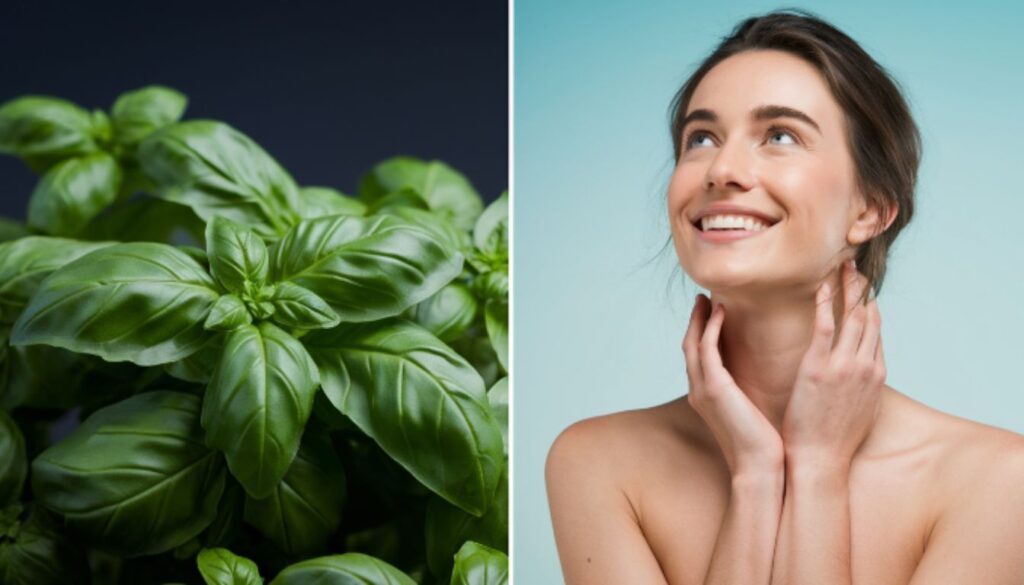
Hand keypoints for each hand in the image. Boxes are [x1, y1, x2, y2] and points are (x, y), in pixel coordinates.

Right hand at [683, 293, 783, 477]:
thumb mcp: (753, 415)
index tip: (711, 313)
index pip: (699, 358)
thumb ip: (750, 396)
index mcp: (707, 398)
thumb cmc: (764, 448)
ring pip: (693, 343)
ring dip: (699, 318)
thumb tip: (765, 383)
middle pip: (689, 346)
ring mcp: (703, 390)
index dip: (702, 334)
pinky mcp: (714, 388)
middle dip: (694, 321)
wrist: (760, 470)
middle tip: (702, 299)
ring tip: (708, 299)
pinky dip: (710, 327)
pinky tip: (721, 312)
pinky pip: (707, 348)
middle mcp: (699, 391)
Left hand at [781, 259, 886, 468]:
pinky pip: (824, 326)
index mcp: (876, 375)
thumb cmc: (834, 440)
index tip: (864, 289)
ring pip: (851, 316)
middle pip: (869, 317)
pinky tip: (820, 285)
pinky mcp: (820, 368)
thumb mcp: (860, 410)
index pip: (877, 332)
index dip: (871, 307)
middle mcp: (865, 366)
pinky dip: (824, 303)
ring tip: (840, 266)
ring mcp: (844, 366)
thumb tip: (859, 374)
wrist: (821, 460)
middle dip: (862, 289)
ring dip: (847, 287)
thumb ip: (862, 386)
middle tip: (854, 266)